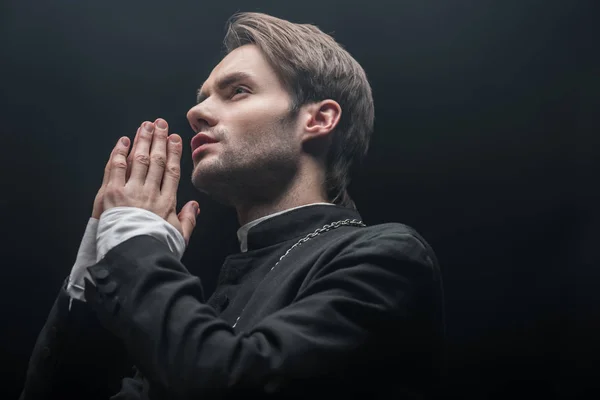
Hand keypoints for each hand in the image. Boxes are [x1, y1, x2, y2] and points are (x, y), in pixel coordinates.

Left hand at [100, 118, 199, 244]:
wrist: (134, 258)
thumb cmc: (156, 250)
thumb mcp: (179, 238)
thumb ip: (188, 220)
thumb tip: (195, 206)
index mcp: (167, 202)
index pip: (172, 171)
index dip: (174, 153)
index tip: (175, 139)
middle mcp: (150, 193)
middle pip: (157, 161)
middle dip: (159, 140)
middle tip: (160, 124)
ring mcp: (131, 192)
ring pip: (139, 160)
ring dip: (142, 141)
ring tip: (145, 126)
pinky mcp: (111, 194)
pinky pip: (116, 167)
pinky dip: (119, 153)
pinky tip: (123, 141)